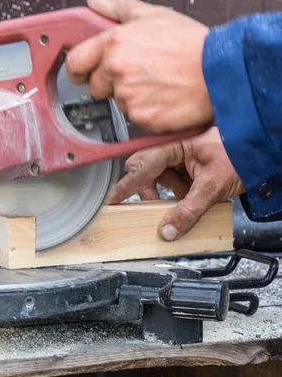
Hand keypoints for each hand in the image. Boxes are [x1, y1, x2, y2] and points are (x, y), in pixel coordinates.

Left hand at [66, 0, 212, 133]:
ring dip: (131, 96)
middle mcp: (117, 69)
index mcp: (115, 43)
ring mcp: (128, 95)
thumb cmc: (192, 44)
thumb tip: (95, 2)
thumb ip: (119, 9)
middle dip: (109, 82)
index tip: (85, 72)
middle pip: (95, 86)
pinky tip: (162, 96)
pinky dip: (146, 110)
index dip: (79, 69)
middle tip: (137, 74)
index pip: (75, 63)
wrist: (222, 71)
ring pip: (116, 102)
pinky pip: (133, 117)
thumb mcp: (154, 15)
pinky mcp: (141, 117)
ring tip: (156, 82)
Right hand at [109, 127, 244, 240]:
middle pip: (143, 171)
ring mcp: (179, 158)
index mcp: (174, 146)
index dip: (125, 186)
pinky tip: (191, 197)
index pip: (141, 166)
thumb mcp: (212, 187)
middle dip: (148, 190)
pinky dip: (177, 193)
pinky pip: (170, 182)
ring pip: (157, 179)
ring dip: (166, 194)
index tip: (111, 201)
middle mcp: (173, 149)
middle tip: (154, 205)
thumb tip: (167, 231)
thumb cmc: (241, 155)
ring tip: (185, 200)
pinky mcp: (186, 167)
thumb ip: (188, 211)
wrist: (264, 152)